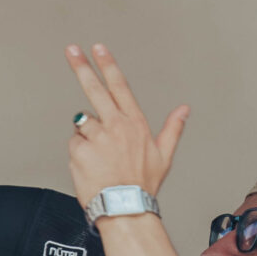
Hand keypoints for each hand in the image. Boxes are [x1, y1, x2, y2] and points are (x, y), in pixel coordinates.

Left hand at [64, 42, 188, 203]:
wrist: (125, 207)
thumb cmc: (143, 184)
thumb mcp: (164, 155)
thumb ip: (173, 128)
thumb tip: (184, 109)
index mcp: (134, 123)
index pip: (120, 86)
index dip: (109, 65)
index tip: (99, 49)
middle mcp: (115, 125)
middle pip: (94, 89)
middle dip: (82, 67)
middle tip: (72, 50)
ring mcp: (96, 137)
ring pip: (82, 124)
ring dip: (86, 136)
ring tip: (99, 157)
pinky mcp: (79, 150)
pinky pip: (73, 144)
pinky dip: (79, 153)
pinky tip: (90, 166)